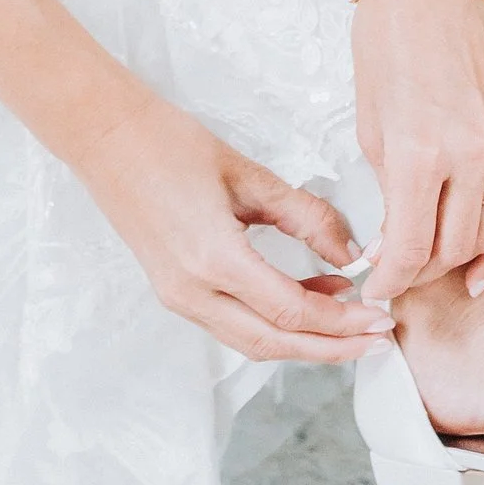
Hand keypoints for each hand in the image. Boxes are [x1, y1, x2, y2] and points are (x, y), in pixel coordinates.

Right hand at [76, 95, 389, 366]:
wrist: (104, 136)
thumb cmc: (168, 143)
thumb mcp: (248, 175)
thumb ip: (305, 216)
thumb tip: (351, 252)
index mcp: (213, 259)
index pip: (291, 311)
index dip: (341, 323)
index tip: (379, 320)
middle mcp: (191, 291)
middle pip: (274, 342)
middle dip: (331, 348)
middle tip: (376, 340)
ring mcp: (177, 295)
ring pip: (252, 340)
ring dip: (303, 339)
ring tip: (350, 320)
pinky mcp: (173, 290)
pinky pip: (232, 323)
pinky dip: (274, 321)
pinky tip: (307, 296)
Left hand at [352, 0, 483, 308]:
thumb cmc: (387, 39)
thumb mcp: (369, 120)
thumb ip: (384, 185)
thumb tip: (389, 236)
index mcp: (418, 152)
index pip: (409, 247)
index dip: (387, 279)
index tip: (371, 287)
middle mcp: (468, 156)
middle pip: (450, 251)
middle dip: (416, 274)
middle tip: (390, 277)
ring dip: (455, 262)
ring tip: (426, 268)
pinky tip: (481, 267)